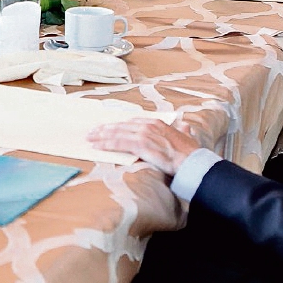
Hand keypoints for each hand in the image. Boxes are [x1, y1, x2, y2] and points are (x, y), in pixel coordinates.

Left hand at [86, 118, 200, 176]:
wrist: (192, 161)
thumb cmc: (190, 152)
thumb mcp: (186, 136)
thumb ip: (182, 130)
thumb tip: (184, 126)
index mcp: (156, 123)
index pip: (131, 122)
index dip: (118, 125)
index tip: (108, 128)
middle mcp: (148, 125)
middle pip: (121, 126)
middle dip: (105, 129)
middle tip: (92, 132)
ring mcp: (143, 134)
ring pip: (117, 133)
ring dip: (101, 136)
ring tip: (90, 139)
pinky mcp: (140, 145)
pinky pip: (119, 143)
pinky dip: (106, 144)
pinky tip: (97, 146)